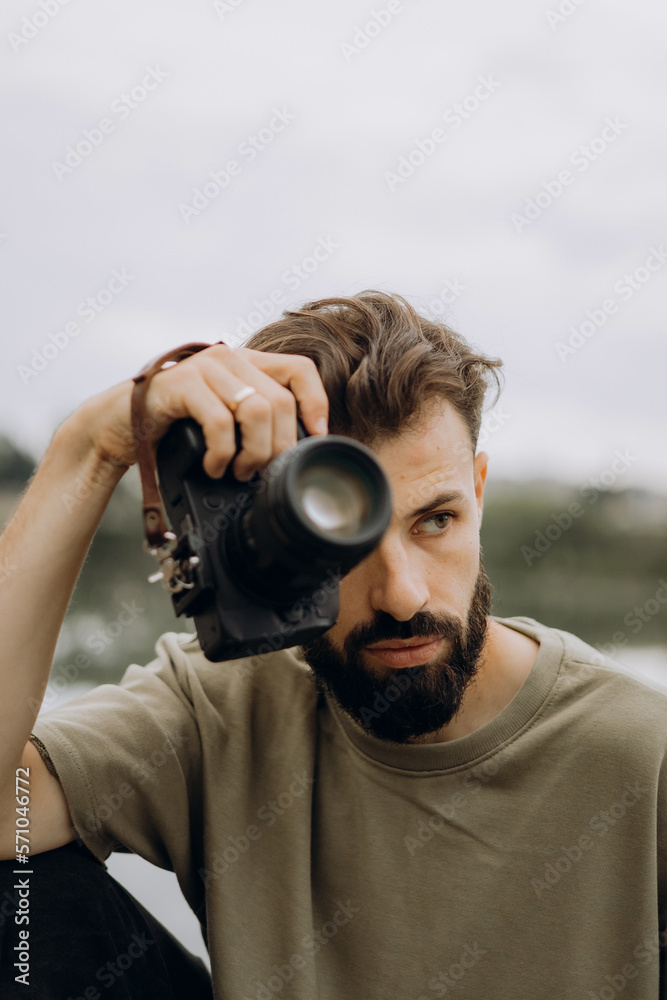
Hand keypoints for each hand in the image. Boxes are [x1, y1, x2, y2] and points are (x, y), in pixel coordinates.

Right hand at [74, 343, 329, 480]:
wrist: (113, 428)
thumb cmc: (172, 430)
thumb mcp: (224, 422)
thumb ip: (256, 423)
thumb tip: (299, 453)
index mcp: (245, 364)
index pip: (300, 370)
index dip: (316, 405)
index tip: (314, 439)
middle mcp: (228, 358)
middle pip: (282, 401)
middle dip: (279, 448)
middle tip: (260, 472)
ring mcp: (204, 367)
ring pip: (258, 410)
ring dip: (254, 453)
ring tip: (238, 471)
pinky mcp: (180, 384)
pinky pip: (221, 421)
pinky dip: (222, 453)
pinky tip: (213, 466)